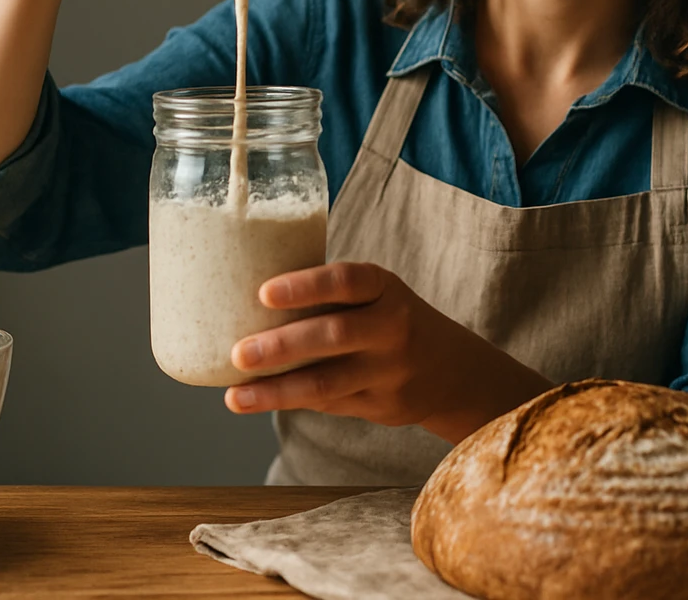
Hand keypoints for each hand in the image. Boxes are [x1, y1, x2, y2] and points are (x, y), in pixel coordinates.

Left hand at [225, 263, 552, 443]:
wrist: (452, 369)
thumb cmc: (390, 320)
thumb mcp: (377, 294)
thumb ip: (330, 297)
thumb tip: (246, 298)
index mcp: (386, 289)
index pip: (347, 281)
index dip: (305, 286)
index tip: (264, 293)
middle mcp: (392, 328)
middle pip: (334, 335)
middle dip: (282, 346)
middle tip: (238, 353)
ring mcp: (389, 371)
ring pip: (327, 382)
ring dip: (276, 390)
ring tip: (235, 395)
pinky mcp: (382, 405)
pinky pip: (328, 404)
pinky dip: (289, 401)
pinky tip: (255, 401)